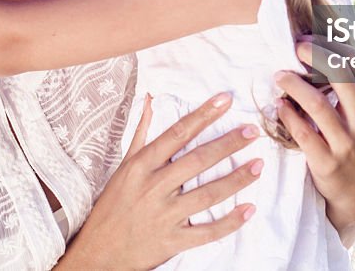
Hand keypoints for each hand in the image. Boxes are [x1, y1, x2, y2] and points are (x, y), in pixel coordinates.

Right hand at [58, 93, 262, 269]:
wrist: (98, 253)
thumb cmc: (112, 206)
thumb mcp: (123, 166)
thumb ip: (141, 133)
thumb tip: (150, 100)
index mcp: (141, 165)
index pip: (177, 133)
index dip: (203, 115)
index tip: (225, 100)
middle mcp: (153, 187)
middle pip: (197, 160)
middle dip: (228, 144)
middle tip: (251, 132)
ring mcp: (163, 215)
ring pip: (206, 194)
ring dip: (236, 179)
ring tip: (257, 165)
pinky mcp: (171, 241)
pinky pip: (206, 232)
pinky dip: (229, 222)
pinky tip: (248, 210)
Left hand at [274, 36, 354, 246]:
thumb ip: (350, 87)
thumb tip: (319, 48)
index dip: (332, 46)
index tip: (309, 38)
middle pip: (341, 76)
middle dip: (315, 56)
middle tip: (294, 47)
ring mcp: (347, 144)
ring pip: (318, 105)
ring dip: (294, 85)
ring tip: (279, 75)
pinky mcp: (327, 164)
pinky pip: (303, 133)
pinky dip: (288, 115)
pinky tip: (279, 105)